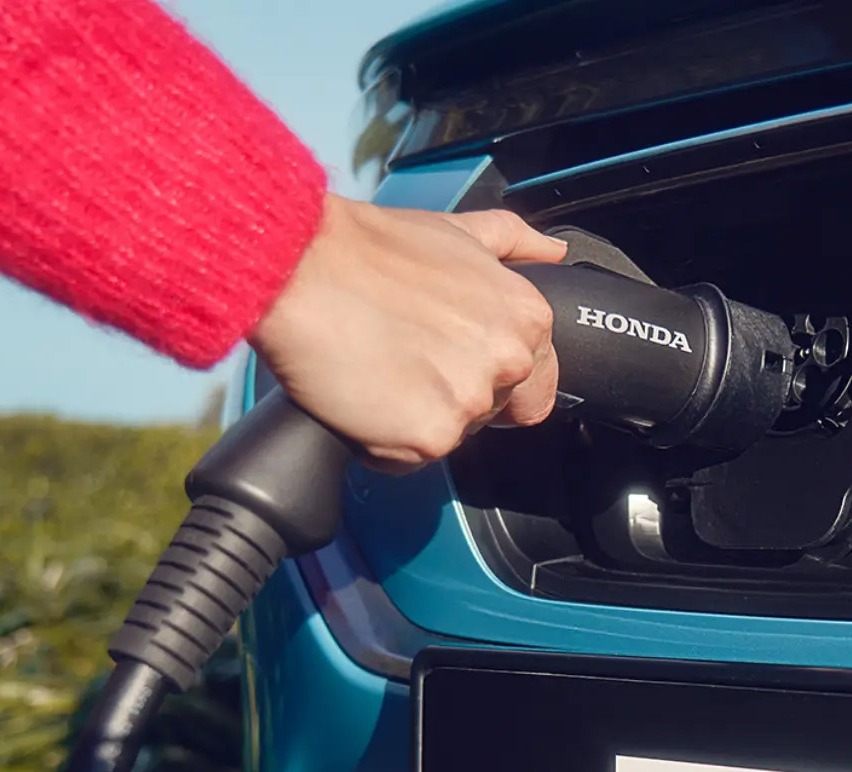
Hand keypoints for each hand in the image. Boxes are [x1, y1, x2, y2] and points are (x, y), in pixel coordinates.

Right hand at [247, 193, 567, 473]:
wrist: (299, 266)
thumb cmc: (368, 249)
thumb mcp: (458, 232)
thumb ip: (514, 245)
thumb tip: (552, 251)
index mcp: (527, 319)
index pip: (534, 383)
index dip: (486, 375)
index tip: (448, 360)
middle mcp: (509, 363)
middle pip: (490, 413)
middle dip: (449, 394)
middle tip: (403, 356)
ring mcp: (471, 404)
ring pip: (449, 436)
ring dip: (413, 415)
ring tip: (377, 366)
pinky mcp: (427, 438)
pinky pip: (406, 459)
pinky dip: (379, 439)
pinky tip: (360, 392)